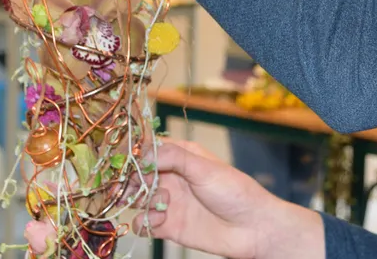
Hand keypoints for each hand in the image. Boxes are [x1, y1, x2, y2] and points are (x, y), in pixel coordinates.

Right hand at [132, 138, 324, 258]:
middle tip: (130, 184)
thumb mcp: (205, 168)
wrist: (252, 228)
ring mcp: (169, 202)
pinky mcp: (168, 226)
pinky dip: (144, 222)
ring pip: (137, 198)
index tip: (124, 158)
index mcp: (182, 156)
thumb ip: (175, 158)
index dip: (135, 152)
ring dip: (136, 200)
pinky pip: (143, 223)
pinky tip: (158, 221)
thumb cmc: (235, 191)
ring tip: (152, 202)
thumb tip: (144, 153)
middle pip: (138, 174)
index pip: (150, 148)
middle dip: (130, 178)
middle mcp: (172, 177)